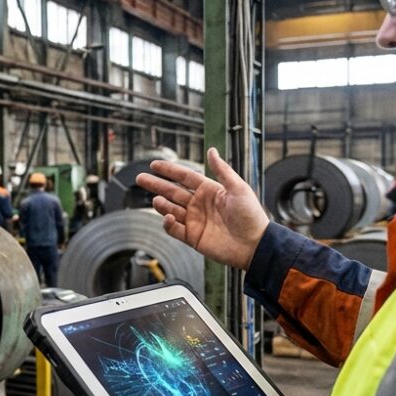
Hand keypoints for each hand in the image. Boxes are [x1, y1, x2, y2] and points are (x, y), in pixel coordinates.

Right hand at [135, 147, 268, 269]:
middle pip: (172, 192)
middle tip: (140, 178)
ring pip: (171, 209)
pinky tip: (169, 218)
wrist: (254, 245)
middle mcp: (200, 205)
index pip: (185, 177)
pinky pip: (175, 229)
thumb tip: (212, 150)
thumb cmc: (251, 216)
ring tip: (156, 200)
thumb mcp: (239, 188)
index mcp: (210, 191)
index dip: (170, 170)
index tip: (154, 165)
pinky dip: (169, 224)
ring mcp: (195, 221)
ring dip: (162, 204)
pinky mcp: (193, 237)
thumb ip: (222, 170)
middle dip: (156, 185)